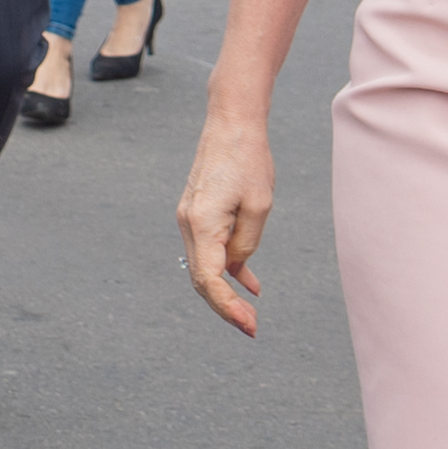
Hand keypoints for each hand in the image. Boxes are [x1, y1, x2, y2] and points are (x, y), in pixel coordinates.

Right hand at [176, 112, 273, 334]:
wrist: (231, 121)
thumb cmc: (249, 158)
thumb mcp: (259, 206)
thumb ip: (246, 244)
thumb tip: (235, 269)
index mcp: (201, 223)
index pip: (209, 280)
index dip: (227, 308)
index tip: (249, 325)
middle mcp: (188, 223)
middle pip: (201, 279)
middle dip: (225, 307)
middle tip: (252, 327)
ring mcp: (190, 218)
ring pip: (205, 266)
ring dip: (226, 290)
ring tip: (251, 313)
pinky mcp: (198, 212)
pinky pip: (210, 249)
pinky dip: (227, 268)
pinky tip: (248, 283)